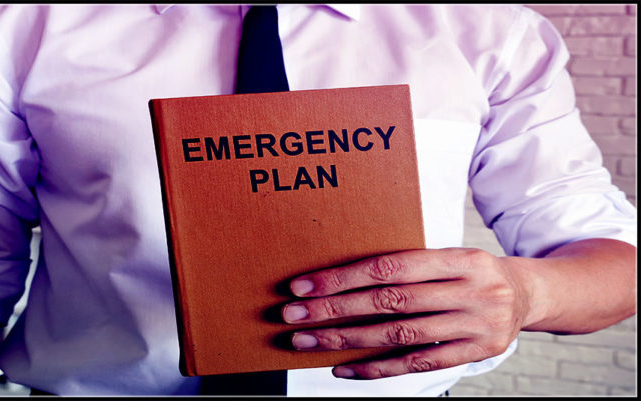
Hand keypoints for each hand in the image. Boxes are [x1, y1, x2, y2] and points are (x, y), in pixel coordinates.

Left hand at [281, 248, 532, 378]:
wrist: (528, 295)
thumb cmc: (472, 273)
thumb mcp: (449, 257)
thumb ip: (407, 267)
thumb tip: (340, 281)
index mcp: (460, 259)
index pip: (391, 267)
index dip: (344, 277)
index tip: (304, 286)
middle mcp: (472, 291)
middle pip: (391, 303)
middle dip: (335, 310)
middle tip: (294, 317)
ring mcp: (476, 325)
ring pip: (400, 336)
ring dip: (347, 341)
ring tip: (309, 341)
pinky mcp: (476, 354)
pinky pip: (418, 365)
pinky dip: (377, 369)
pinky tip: (344, 368)